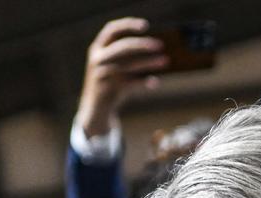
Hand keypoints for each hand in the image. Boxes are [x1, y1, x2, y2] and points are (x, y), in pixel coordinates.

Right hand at [77, 18, 168, 137]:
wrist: (95, 108)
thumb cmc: (110, 82)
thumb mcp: (112, 65)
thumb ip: (126, 55)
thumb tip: (154, 46)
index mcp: (97, 48)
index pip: (111, 30)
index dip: (128, 25)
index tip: (145, 25)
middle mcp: (98, 59)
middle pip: (123, 46)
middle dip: (142, 44)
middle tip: (160, 45)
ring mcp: (102, 75)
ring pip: (130, 65)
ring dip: (149, 62)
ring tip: (165, 60)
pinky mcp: (109, 90)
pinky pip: (131, 83)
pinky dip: (144, 82)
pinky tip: (156, 82)